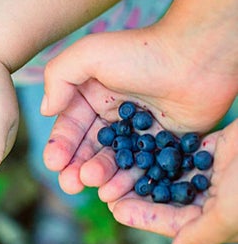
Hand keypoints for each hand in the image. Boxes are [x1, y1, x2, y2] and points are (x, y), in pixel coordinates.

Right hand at [41, 26, 237, 193]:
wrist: (197, 56)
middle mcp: (112, 114)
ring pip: (113, 160)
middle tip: (71, 184)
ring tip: (94, 185)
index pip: (70, 126)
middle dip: (76, 167)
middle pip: (88, 148)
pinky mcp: (163, 143)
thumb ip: (58, 77)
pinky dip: (127, 181)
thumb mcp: (88, 54)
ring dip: (100, 175)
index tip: (54, 163)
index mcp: (91, 94)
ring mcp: (138, 130)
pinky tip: (116, 191)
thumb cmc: (141, 51)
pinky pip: (142, 167)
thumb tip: (45, 110)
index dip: (60, 146)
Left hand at [109, 119, 237, 243]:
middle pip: (169, 197)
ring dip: (148, 170)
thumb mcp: (231, 210)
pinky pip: (187, 150)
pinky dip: (166, 148)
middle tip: (107, 186)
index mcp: (222, 218)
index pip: (175, 221)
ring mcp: (219, 172)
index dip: (144, 216)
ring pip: (175, 173)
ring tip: (118, 165)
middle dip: (140, 193)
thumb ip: (203, 232)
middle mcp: (218, 197)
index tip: (114, 209)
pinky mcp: (222, 148)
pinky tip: (141, 143)